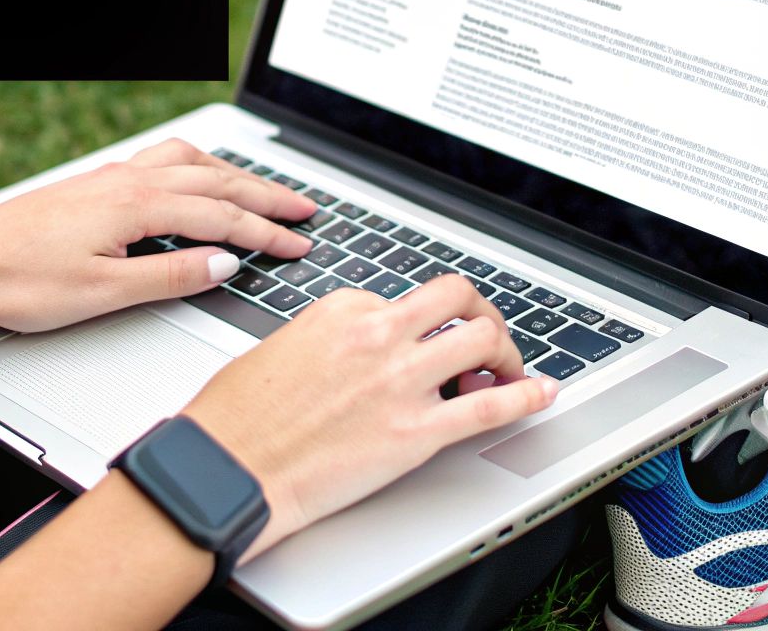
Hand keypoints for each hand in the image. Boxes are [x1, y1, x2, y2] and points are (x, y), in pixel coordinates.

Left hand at [0, 139, 317, 331]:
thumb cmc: (18, 283)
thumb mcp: (103, 294)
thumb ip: (169, 278)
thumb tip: (223, 265)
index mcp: (136, 205)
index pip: (221, 216)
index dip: (266, 232)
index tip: (300, 245)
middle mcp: (126, 182)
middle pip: (214, 180)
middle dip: (265, 195)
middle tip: (306, 209)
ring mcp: (109, 179)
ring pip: (189, 163)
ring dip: (233, 175)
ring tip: (264, 190)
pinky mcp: (93, 186)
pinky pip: (161, 162)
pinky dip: (196, 167)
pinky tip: (197, 179)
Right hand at [181, 275, 559, 561]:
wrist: (225, 469)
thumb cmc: (235, 418)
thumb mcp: (280, 348)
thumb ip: (329, 338)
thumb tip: (357, 352)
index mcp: (341, 309)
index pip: (403, 299)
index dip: (416, 323)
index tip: (418, 342)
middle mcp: (378, 335)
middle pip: (457, 298)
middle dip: (480, 313)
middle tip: (483, 335)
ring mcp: (401, 382)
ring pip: (483, 339)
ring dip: (507, 349)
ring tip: (508, 366)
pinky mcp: (416, 434)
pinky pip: (491, 405)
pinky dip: (527, 396)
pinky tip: (542, 393)